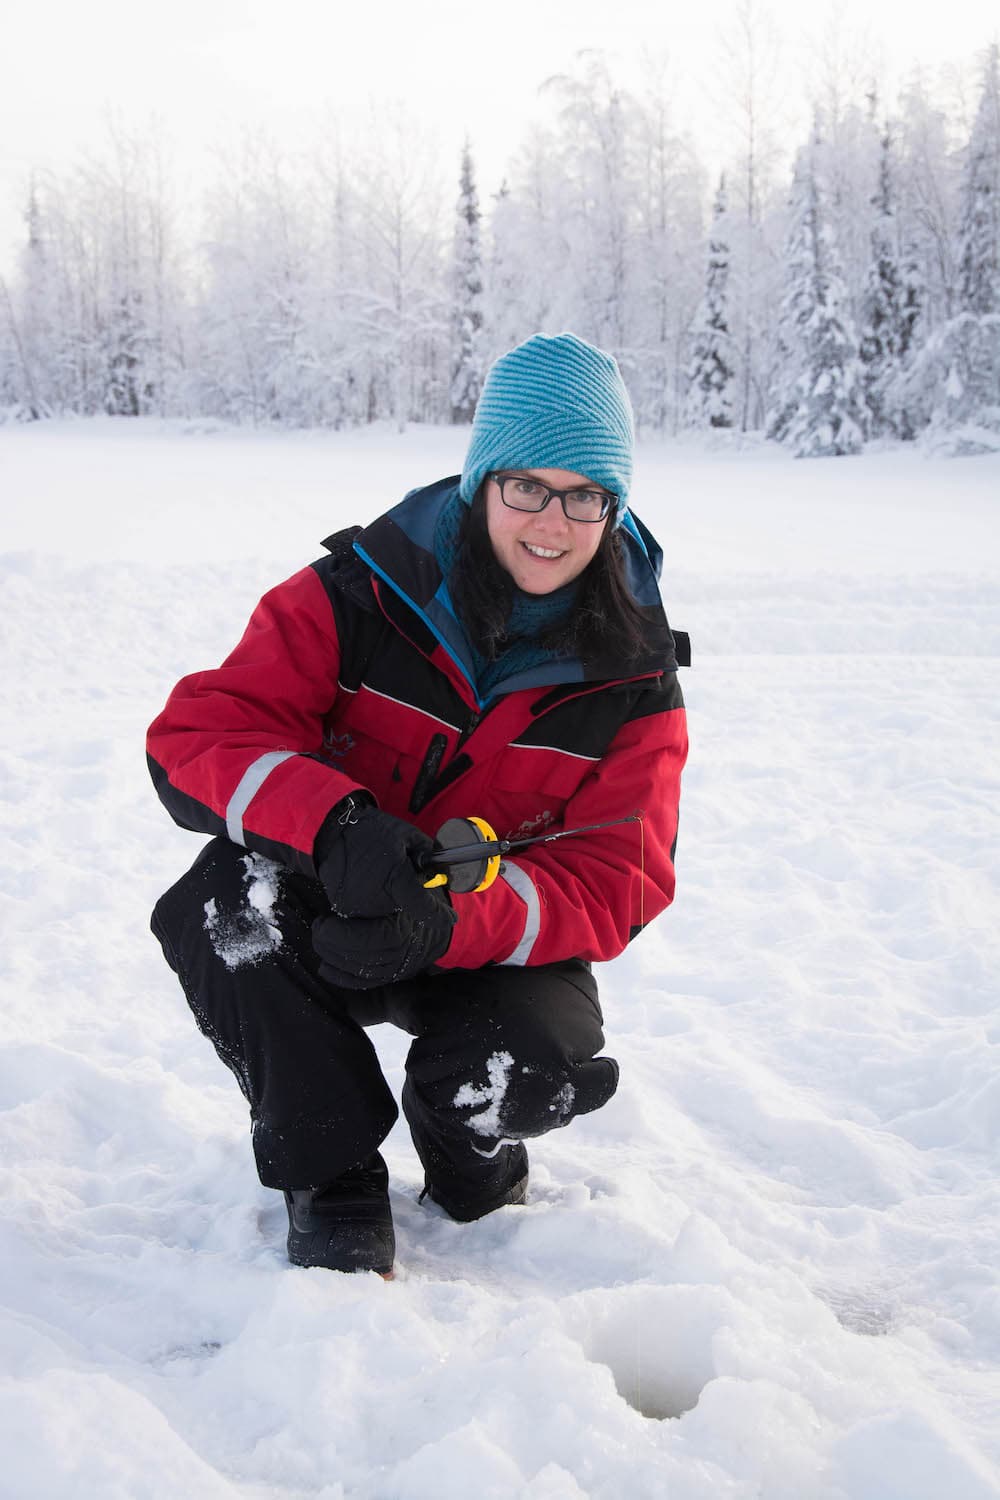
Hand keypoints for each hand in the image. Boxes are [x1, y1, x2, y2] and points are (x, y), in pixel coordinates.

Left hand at [312, 902, 454, 989]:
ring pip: (355, 971)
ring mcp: (389, 971)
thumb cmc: (405, 907)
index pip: (365, 940)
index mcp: (398, 935)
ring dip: (331, 958)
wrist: (428, 931)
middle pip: (357, 957)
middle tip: (317, 929)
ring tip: (318, 941)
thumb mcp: (406, 894)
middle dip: (331, 944)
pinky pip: (358, 983)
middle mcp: (395, 957)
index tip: (323, 922)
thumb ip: (406, 896)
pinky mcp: (382, 979)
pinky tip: (324, 967)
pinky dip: (339, 977)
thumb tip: (400, 894)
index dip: (339, 934)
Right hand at [316, 796, 439, 920]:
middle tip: (398, 875)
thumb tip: (444, 871)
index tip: (451, 917)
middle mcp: (376, 898)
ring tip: (379, 875)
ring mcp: (357, 907)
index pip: (424, 908)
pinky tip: (367, 881)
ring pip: (386, 913)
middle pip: (405, 910)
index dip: (441, 916)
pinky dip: (372, 900)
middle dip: (408, 897)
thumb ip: (429, 855)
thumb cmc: (372, 831)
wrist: (333, 831)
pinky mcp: (343, 909)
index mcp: (395, 878)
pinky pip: (367, 912)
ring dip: (389, 900)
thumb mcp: (408, 836)